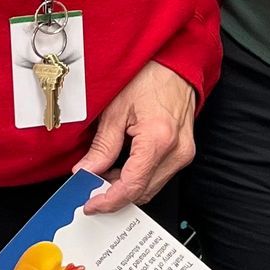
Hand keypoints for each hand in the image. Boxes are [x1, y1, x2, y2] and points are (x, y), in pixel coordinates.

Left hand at [78, 61, 196, 212]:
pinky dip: (138, 179)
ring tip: (102, 178)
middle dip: (114, 196)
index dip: (109, 200)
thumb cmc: (150, 77)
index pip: (132, 186)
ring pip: (151, 188)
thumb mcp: (116, 109)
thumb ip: (102, 146)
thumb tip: (86, 171)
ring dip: (126, 188)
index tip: (91, 205)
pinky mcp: (184, 152)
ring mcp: (183, 153)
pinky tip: (120, 170)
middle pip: (142, 192)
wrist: (177, 64)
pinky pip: (158, 176)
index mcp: (159, 139)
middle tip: (89, 191)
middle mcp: (176, 151)